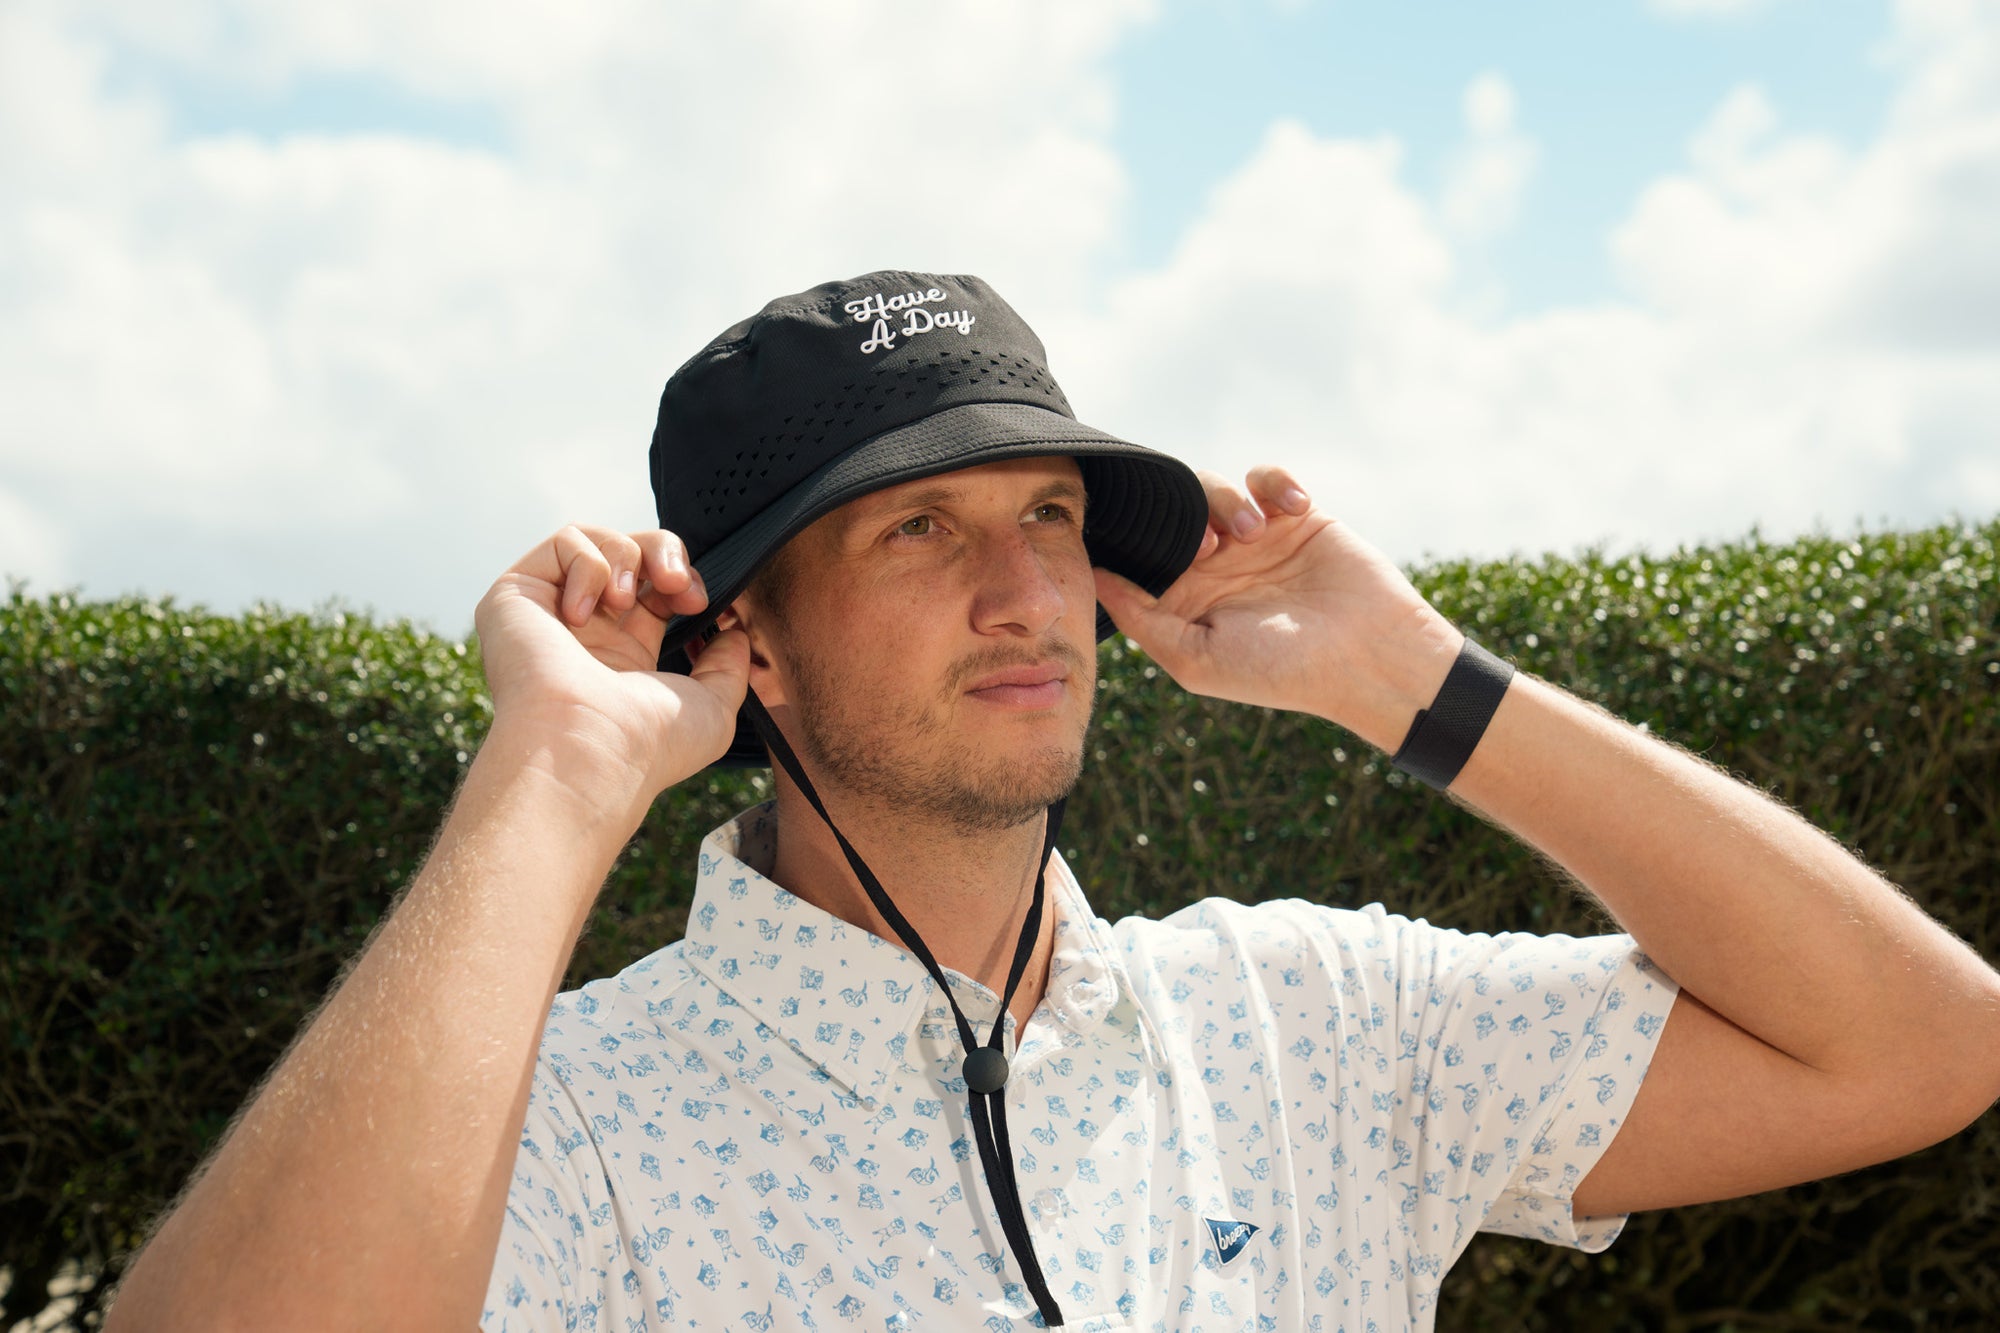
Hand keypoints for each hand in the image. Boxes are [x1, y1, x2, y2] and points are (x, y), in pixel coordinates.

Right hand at [473, 525, 749, 807]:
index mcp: (624, 655)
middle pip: (632, 554)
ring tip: (623, 601)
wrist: (588, 746)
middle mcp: (585, 631)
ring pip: (598, 540)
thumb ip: (730, 665)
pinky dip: (587, 567)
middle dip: (663, 552)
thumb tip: (735, 632)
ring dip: (626, 560)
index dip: (682, 580)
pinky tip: (581, 614)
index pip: (656, 590)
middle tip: (674, 582)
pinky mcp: (516, 594)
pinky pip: (564, 542)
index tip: (698, 600)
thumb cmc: (648, 743)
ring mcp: (549, 611)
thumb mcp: (714, 708)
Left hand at [1092, 466, 1461, 752]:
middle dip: (1182, 517)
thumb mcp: (1194, 658)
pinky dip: (1274, 482)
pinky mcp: (1296, 517)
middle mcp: (1215, 565)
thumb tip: (1095, 579)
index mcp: (1185, 597)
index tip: (1139, 537)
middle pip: (1172, 512)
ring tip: (1255, 533)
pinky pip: (1266, 476)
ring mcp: (1256, 539)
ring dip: (1226, 500)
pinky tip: (1294, 509)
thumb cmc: (1278, 670)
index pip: (1141, 553)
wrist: (1366, 657)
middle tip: (1209, 546)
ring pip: (1214, 487)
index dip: (1135, 539)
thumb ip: (1141, 619)